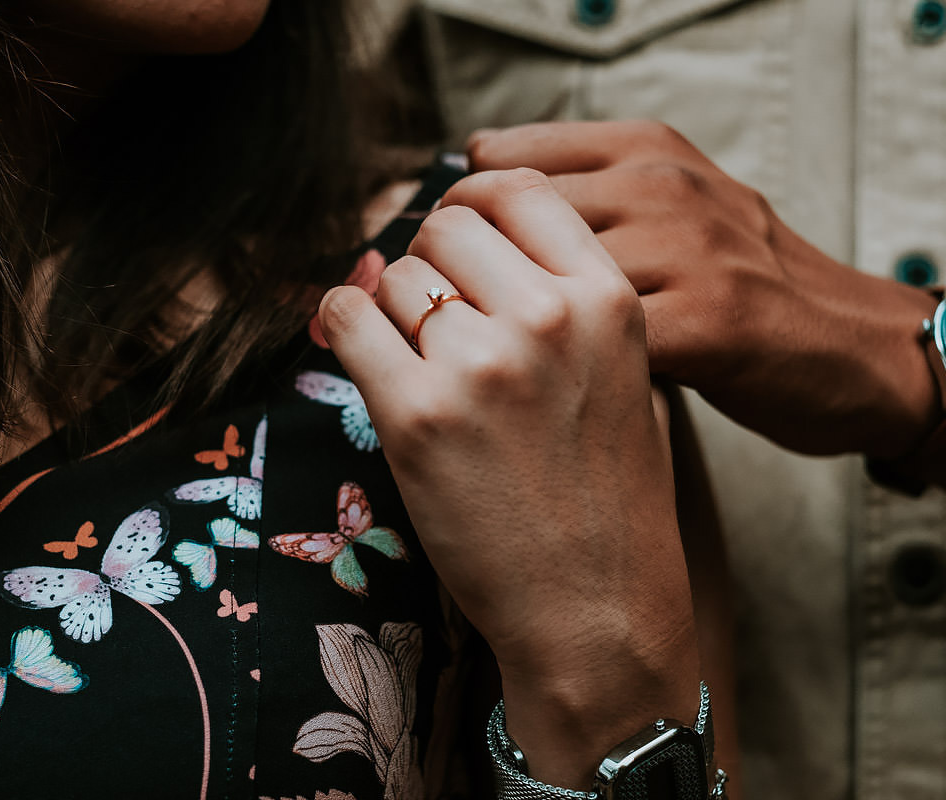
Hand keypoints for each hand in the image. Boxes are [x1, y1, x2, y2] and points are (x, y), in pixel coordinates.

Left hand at [318, 168, 698, 787]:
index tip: (453, 236)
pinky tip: (360, 353)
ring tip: (415, 362)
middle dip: (429, 262)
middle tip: (431, 316)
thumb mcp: (623, 376)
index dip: (471, 203)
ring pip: (395, 276)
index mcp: (608, 300)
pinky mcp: (416, 417)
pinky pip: (347, 319)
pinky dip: (341, 326)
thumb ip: (560, 300)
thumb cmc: (608, 497)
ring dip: (391, 308)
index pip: (518, 191)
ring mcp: (479, 367)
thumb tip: (457, 244)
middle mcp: (546, 319)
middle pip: (445, 225)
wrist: (597, 608)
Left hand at [469, 121, 941, 459]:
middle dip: (462, 274)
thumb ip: (585, 197)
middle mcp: (662, 187)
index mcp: (643, 150)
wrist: (846, 346)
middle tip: (452, 321)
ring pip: (538, 279)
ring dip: (495, 328)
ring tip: (486, 363)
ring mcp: (688, 252)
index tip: (446, 260)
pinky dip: (550, 374)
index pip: (502, 160)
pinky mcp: (709, 325)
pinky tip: (539, 393)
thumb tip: (472, 205)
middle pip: (504, 217)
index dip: (457, 216)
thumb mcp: (667, 209)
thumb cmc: (734, 284)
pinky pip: (591, 344)